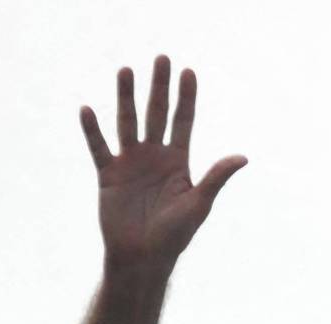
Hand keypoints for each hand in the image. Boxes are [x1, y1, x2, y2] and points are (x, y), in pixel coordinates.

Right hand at [79, 56, 247, 272]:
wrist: (143, 258)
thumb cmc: (174, 235)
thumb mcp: (198, 203)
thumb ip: (216, 177)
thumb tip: (243, 157)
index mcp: (178, 162)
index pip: (183, 122)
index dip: (186, 98)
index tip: (188, 72)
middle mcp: (154, 157)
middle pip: (157, 114)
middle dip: (159, 87)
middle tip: (161, 58)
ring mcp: (130, 163)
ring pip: (128, 122)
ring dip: (126, 97)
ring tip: (126, 70)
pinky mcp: (109, 175)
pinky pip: (99, 148)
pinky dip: (92, 130)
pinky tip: (88, 109)